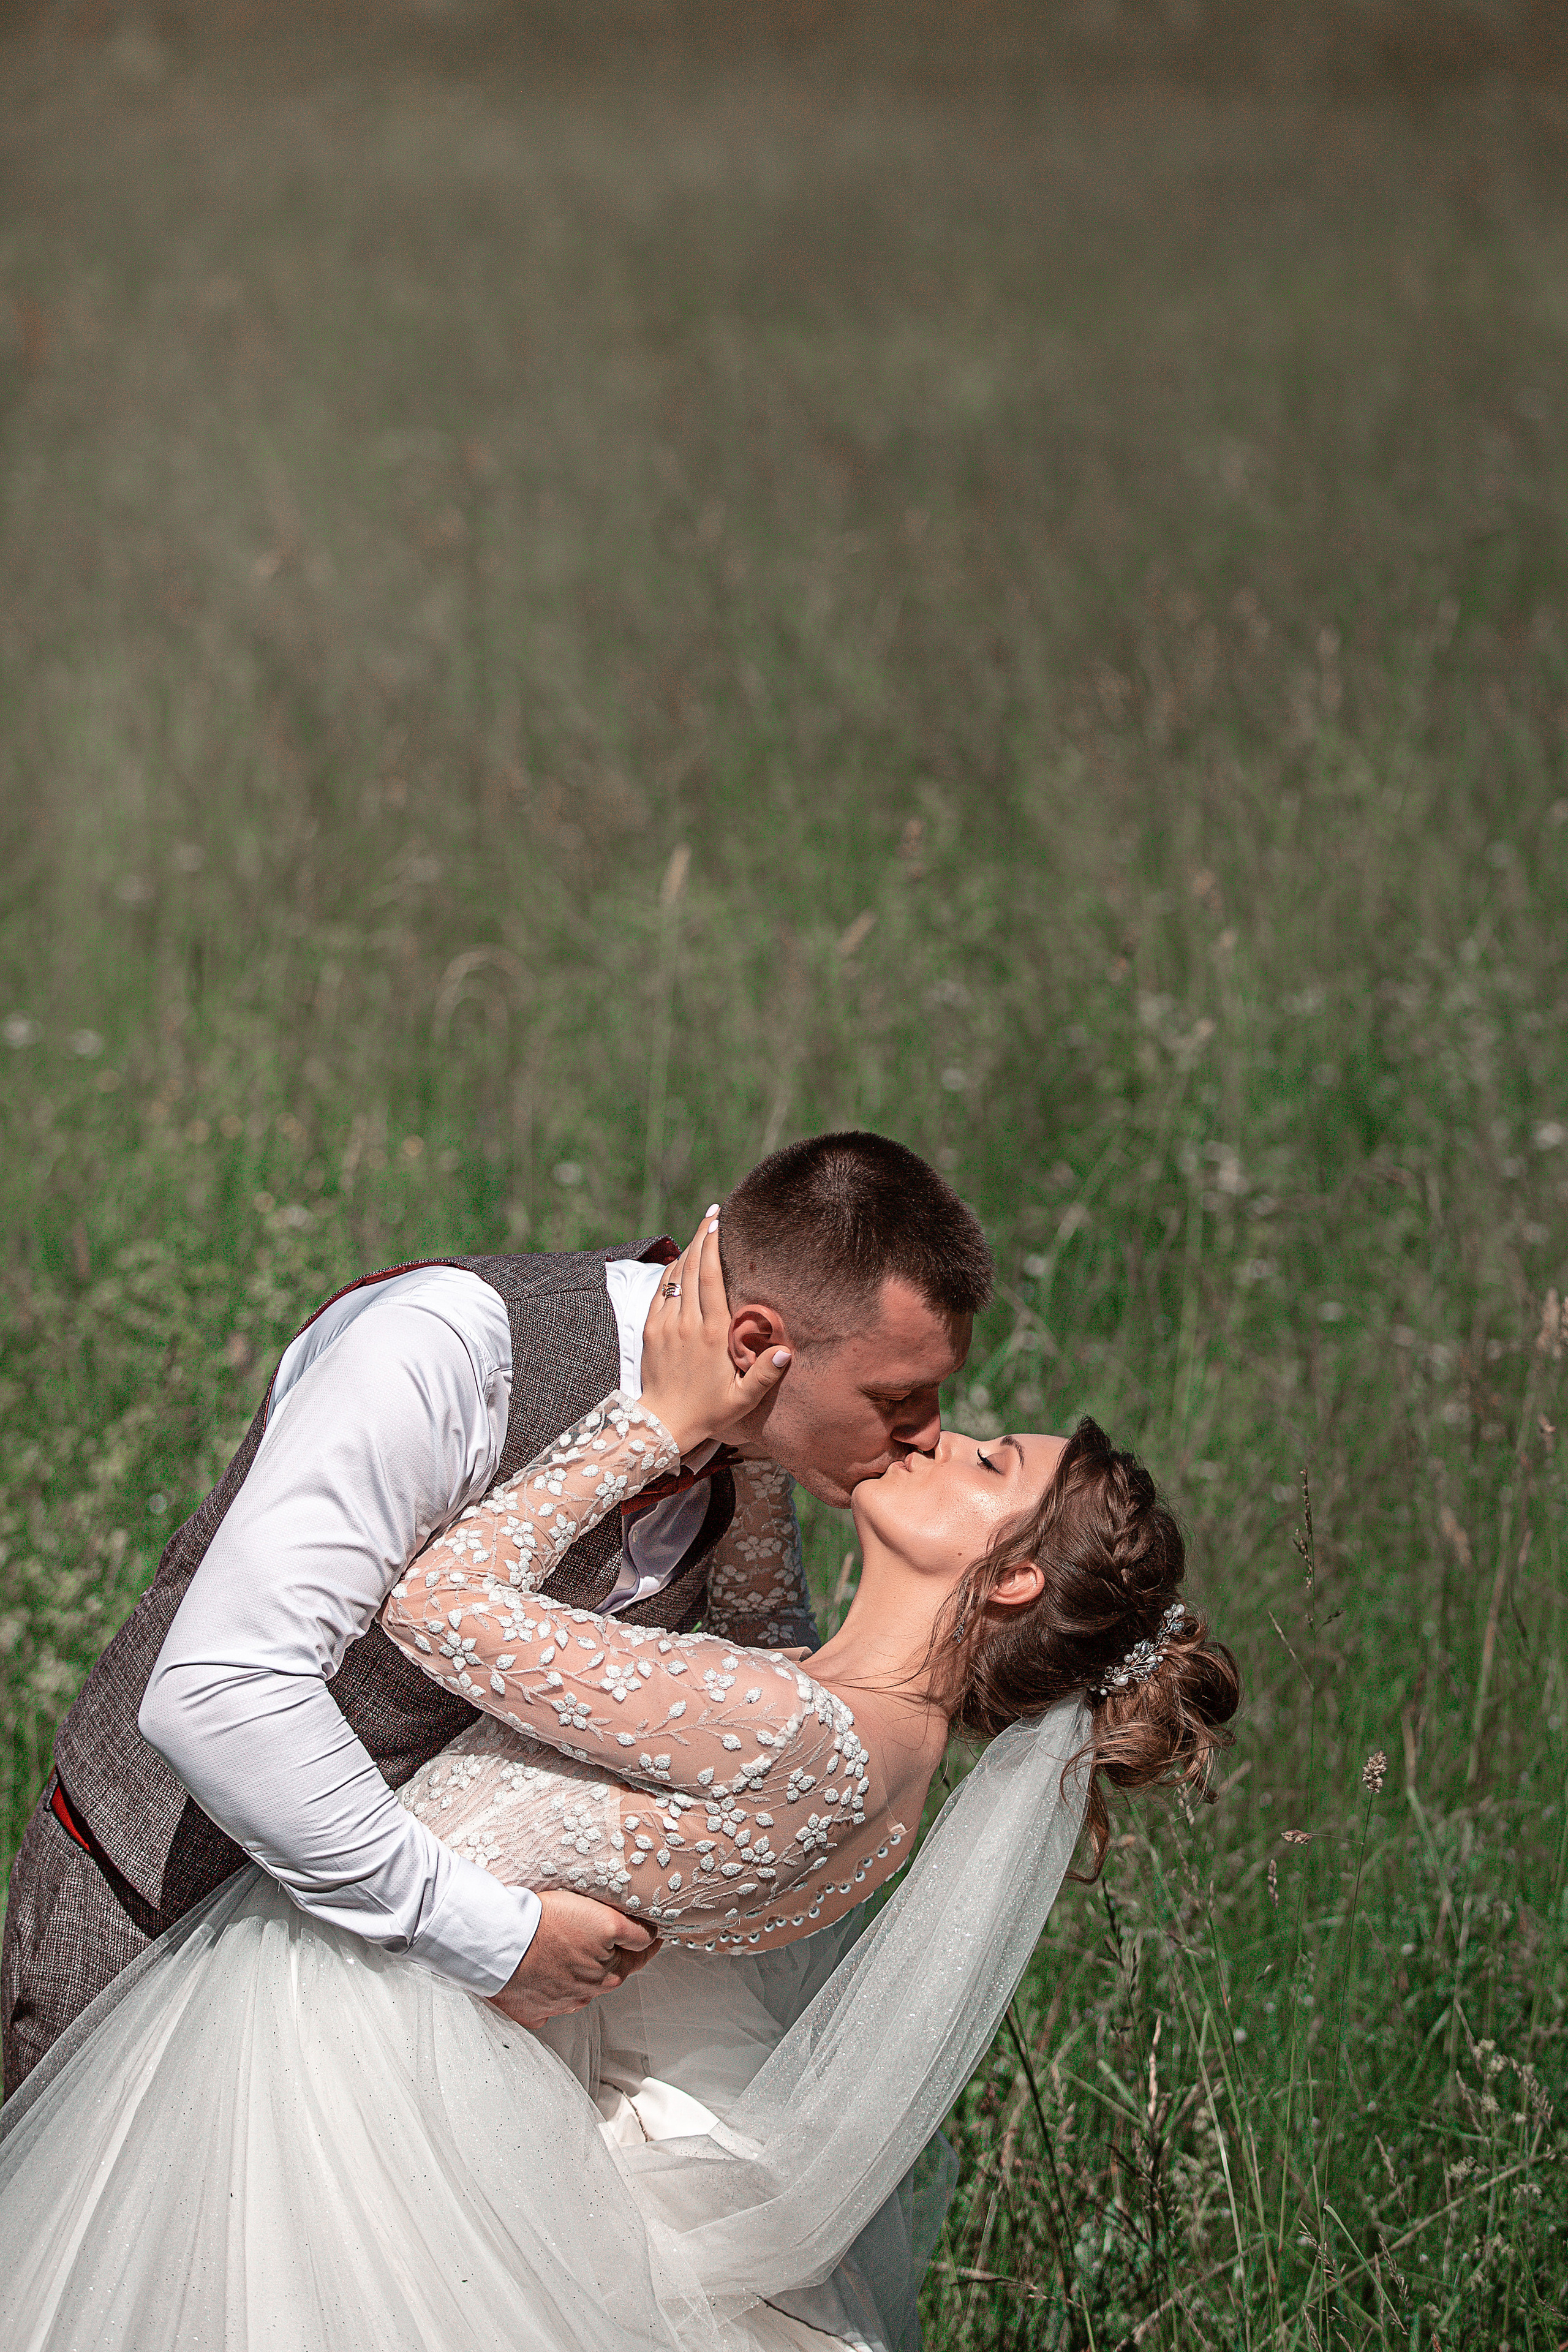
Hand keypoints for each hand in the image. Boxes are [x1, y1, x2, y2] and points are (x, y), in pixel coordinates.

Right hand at [488, 1890, 659, 2026]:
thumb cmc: (548, 1926)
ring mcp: (555, 2005)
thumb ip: (634, 1933)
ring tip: (562, 1945)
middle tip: (598, 1930)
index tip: (651, 1934)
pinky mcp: (529, 2008)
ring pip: (575, 1986)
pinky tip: (540, 1971)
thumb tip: (651, 1938)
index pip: (638, 1958)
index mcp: (607, 1976)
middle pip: (606, 1972)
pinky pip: (544, 2000)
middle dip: (608, 1954)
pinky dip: (546, 1988)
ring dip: (575, 1970)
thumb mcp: (606, 1921)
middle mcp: (584, 1995)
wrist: (500, 1942)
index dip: (646, 1942)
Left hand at [639, 1212, 791, 1456]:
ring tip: (702, 1230)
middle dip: (702, 1236)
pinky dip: (672, 1271)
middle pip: (693, 1267)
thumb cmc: (708, 1411)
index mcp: (711, 1334)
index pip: (710, 1278)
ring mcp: (666, 1324)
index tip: (719, 1221)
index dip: (713, 1246)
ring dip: (688, 1249)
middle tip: (713, 1213)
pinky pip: (662, 1290)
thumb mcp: (742, 1400)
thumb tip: (787, 1352)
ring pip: (677, 1275)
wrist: (662, 1423)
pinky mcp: (651, 1329)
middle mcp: (686, 1323)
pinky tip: (683, 1261)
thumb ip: (765, 1375)